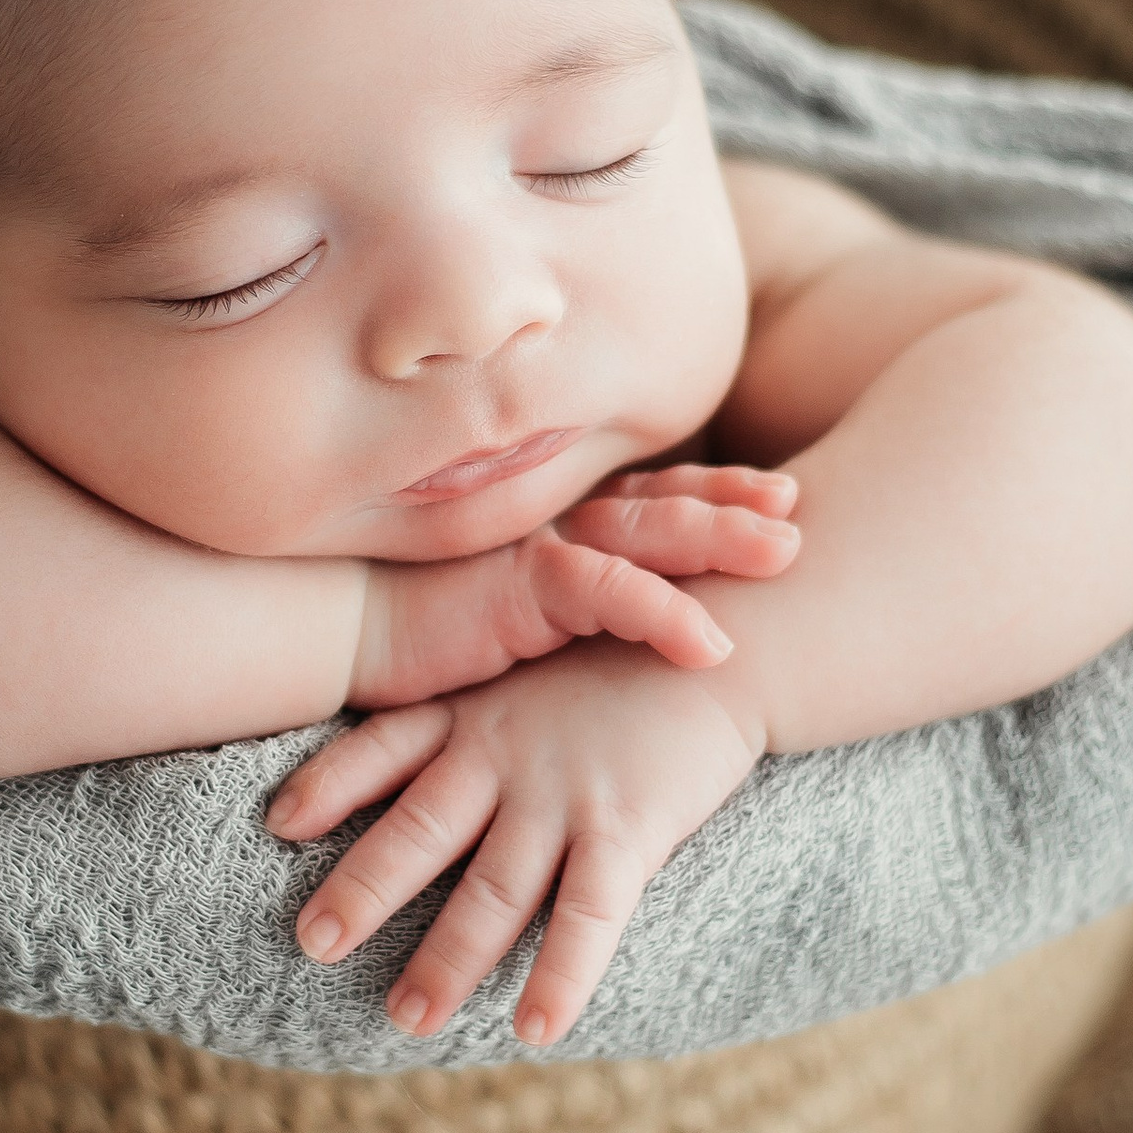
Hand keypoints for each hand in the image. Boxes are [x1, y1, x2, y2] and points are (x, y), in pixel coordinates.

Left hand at [271, 639, 759, 1047]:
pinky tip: (533, 1030)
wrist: (733, 631)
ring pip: (490, 890)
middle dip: (362, 890)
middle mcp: (503, 753)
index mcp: (475, 709)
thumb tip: (440, 758)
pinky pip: (585, 915)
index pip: (381, 746)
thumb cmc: (634, 646)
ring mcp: (561, 792)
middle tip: (311, 944)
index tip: (279, 823)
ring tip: (407, 1018)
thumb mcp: (537, 663)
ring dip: (446, 959)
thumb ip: (483, 709)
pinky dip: (559, 975)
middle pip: (417, 830)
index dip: (328, 784)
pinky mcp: (627, 825)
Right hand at [353, 478, 797, 710]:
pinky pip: (607, 593)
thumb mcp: (502, 606)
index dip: (715, 489)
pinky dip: (662, 614)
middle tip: (801, 511)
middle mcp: (555, 522)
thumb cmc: (409, 620)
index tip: (780, 494)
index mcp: (556, 524)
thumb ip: (557, 598)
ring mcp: (540, 545)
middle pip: (664, 501)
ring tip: (788, 555)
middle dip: (737, 502)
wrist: (330, 623)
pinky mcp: (519, 584)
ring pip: (649, 534)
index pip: (648, 495)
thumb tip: (606, 625)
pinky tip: (712, 643)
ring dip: (721, 540)